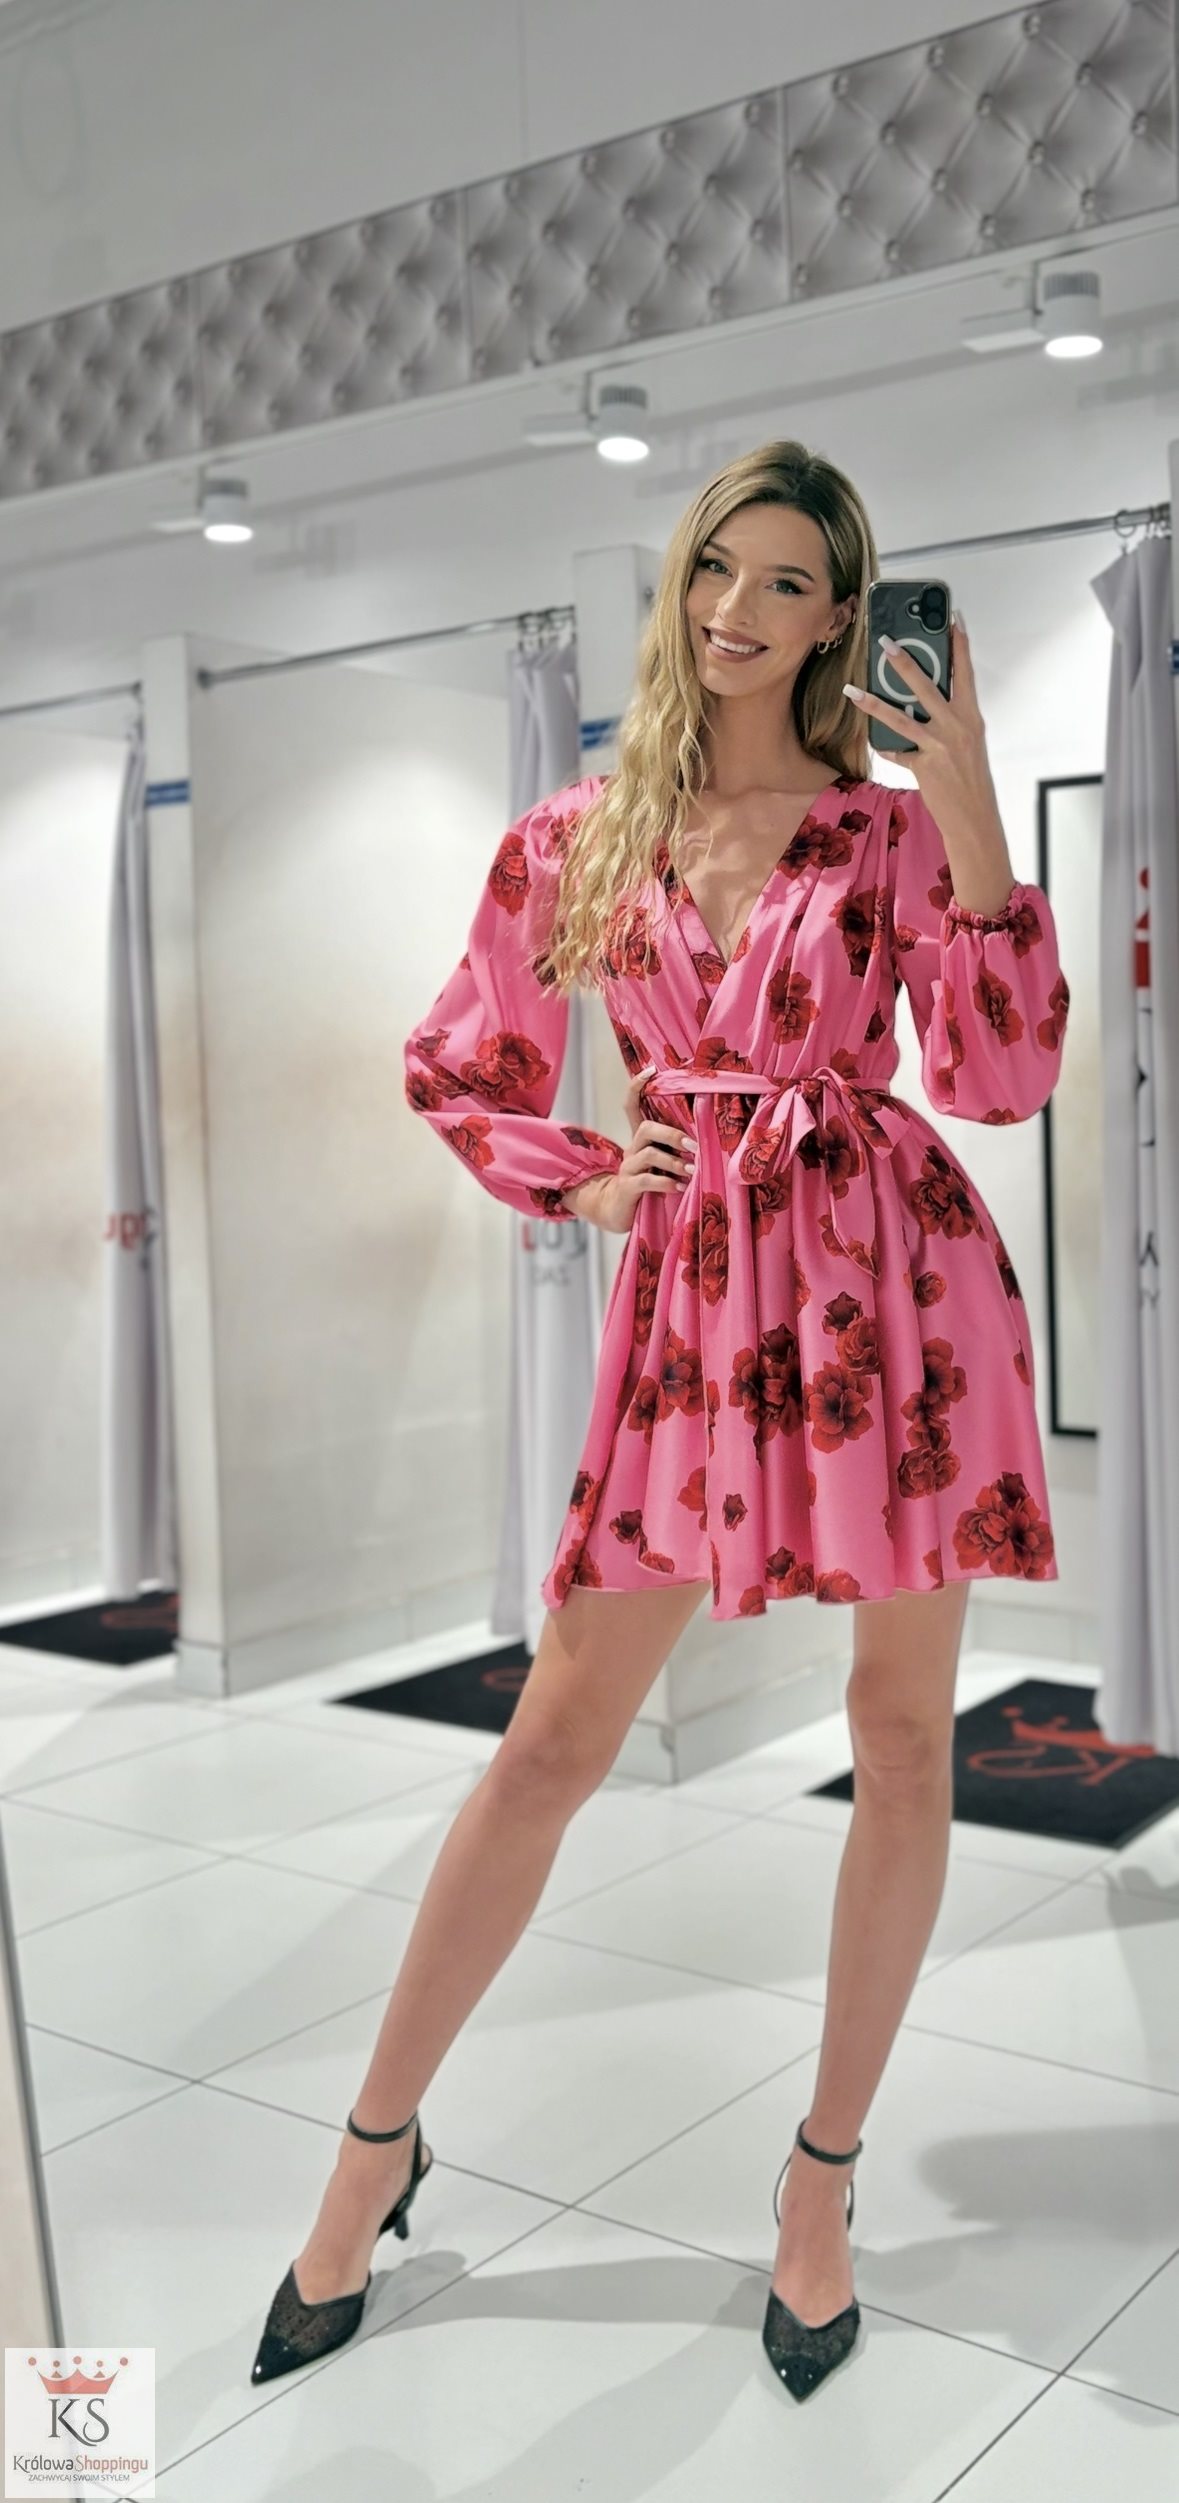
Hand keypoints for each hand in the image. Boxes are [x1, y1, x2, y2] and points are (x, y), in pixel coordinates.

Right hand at [564, 1064, 696, 1232]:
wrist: (617, 1211)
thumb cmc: (647, 1183)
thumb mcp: (659, 1162)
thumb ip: (674, 1149)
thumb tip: (706, 1137)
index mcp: (639, 1139)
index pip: (631, 1104)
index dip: (637, 1086)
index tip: (651, 1070)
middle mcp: (631, 1149)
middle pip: (646, 1128)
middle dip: (673, 1135)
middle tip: (694, 1147)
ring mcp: (628, 1168)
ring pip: (649, 1154)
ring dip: (675, 1162)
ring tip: (692, 1171)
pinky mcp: (627, 1188)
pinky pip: (647, 1180)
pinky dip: (667, 1183)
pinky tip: (680, 1187)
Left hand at [843, 616, 1002, 848]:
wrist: (975, 816)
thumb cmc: (971, 777)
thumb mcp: (969, 741)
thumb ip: (951, 718)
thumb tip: (923, 702)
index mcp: (971, 716)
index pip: (965, 672)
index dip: (959, 643)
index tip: (952, 617)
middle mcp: (956, 726)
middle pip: (925, 686)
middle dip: (903, 662)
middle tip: (886, 642)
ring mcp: (938, 745)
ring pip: (900, 717)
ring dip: (873, 702)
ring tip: (853, 690)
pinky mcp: (923, 765)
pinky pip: (897, 751)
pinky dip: (886, 747)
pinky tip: (876, 742)